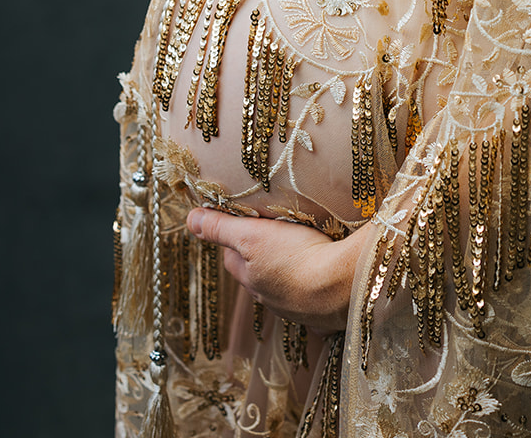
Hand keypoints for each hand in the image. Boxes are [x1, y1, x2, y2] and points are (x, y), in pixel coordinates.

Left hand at [186, 207, 371, 335]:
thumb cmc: (294, 257)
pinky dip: (316, 286)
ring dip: (289, 270)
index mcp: (251, 278)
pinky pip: (314, 298)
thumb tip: (190, 219)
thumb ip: (221, 228)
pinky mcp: (322, 312)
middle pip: (257, 273)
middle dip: (261, 256)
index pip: (232, 258)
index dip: (234, 239)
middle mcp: (269, 297)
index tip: (243, 222)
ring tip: (303, 248)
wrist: (341, 286)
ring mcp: (297, 307)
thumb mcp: (252, 235)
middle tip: (274, 232)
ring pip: (286, 285)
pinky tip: (326, 273)